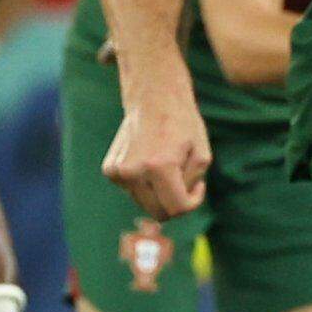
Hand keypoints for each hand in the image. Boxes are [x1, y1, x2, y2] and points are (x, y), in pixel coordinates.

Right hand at [104, 91, 213, 220]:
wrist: (153, 99)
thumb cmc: (183, 125)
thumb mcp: (202, 155)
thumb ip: (192, 185)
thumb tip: (176, 208)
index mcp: (159, 166)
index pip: (176, 209)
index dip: (192, 203)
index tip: (199, 186)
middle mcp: (133, 171)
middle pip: (158, 212)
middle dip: (175, 202)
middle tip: (185, 179)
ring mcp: (117, 172)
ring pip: (145, 203)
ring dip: (160, 192)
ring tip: (167, 165)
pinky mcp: (110, 170)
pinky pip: (133, 191)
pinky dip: (145, 183)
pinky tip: (150, 161)